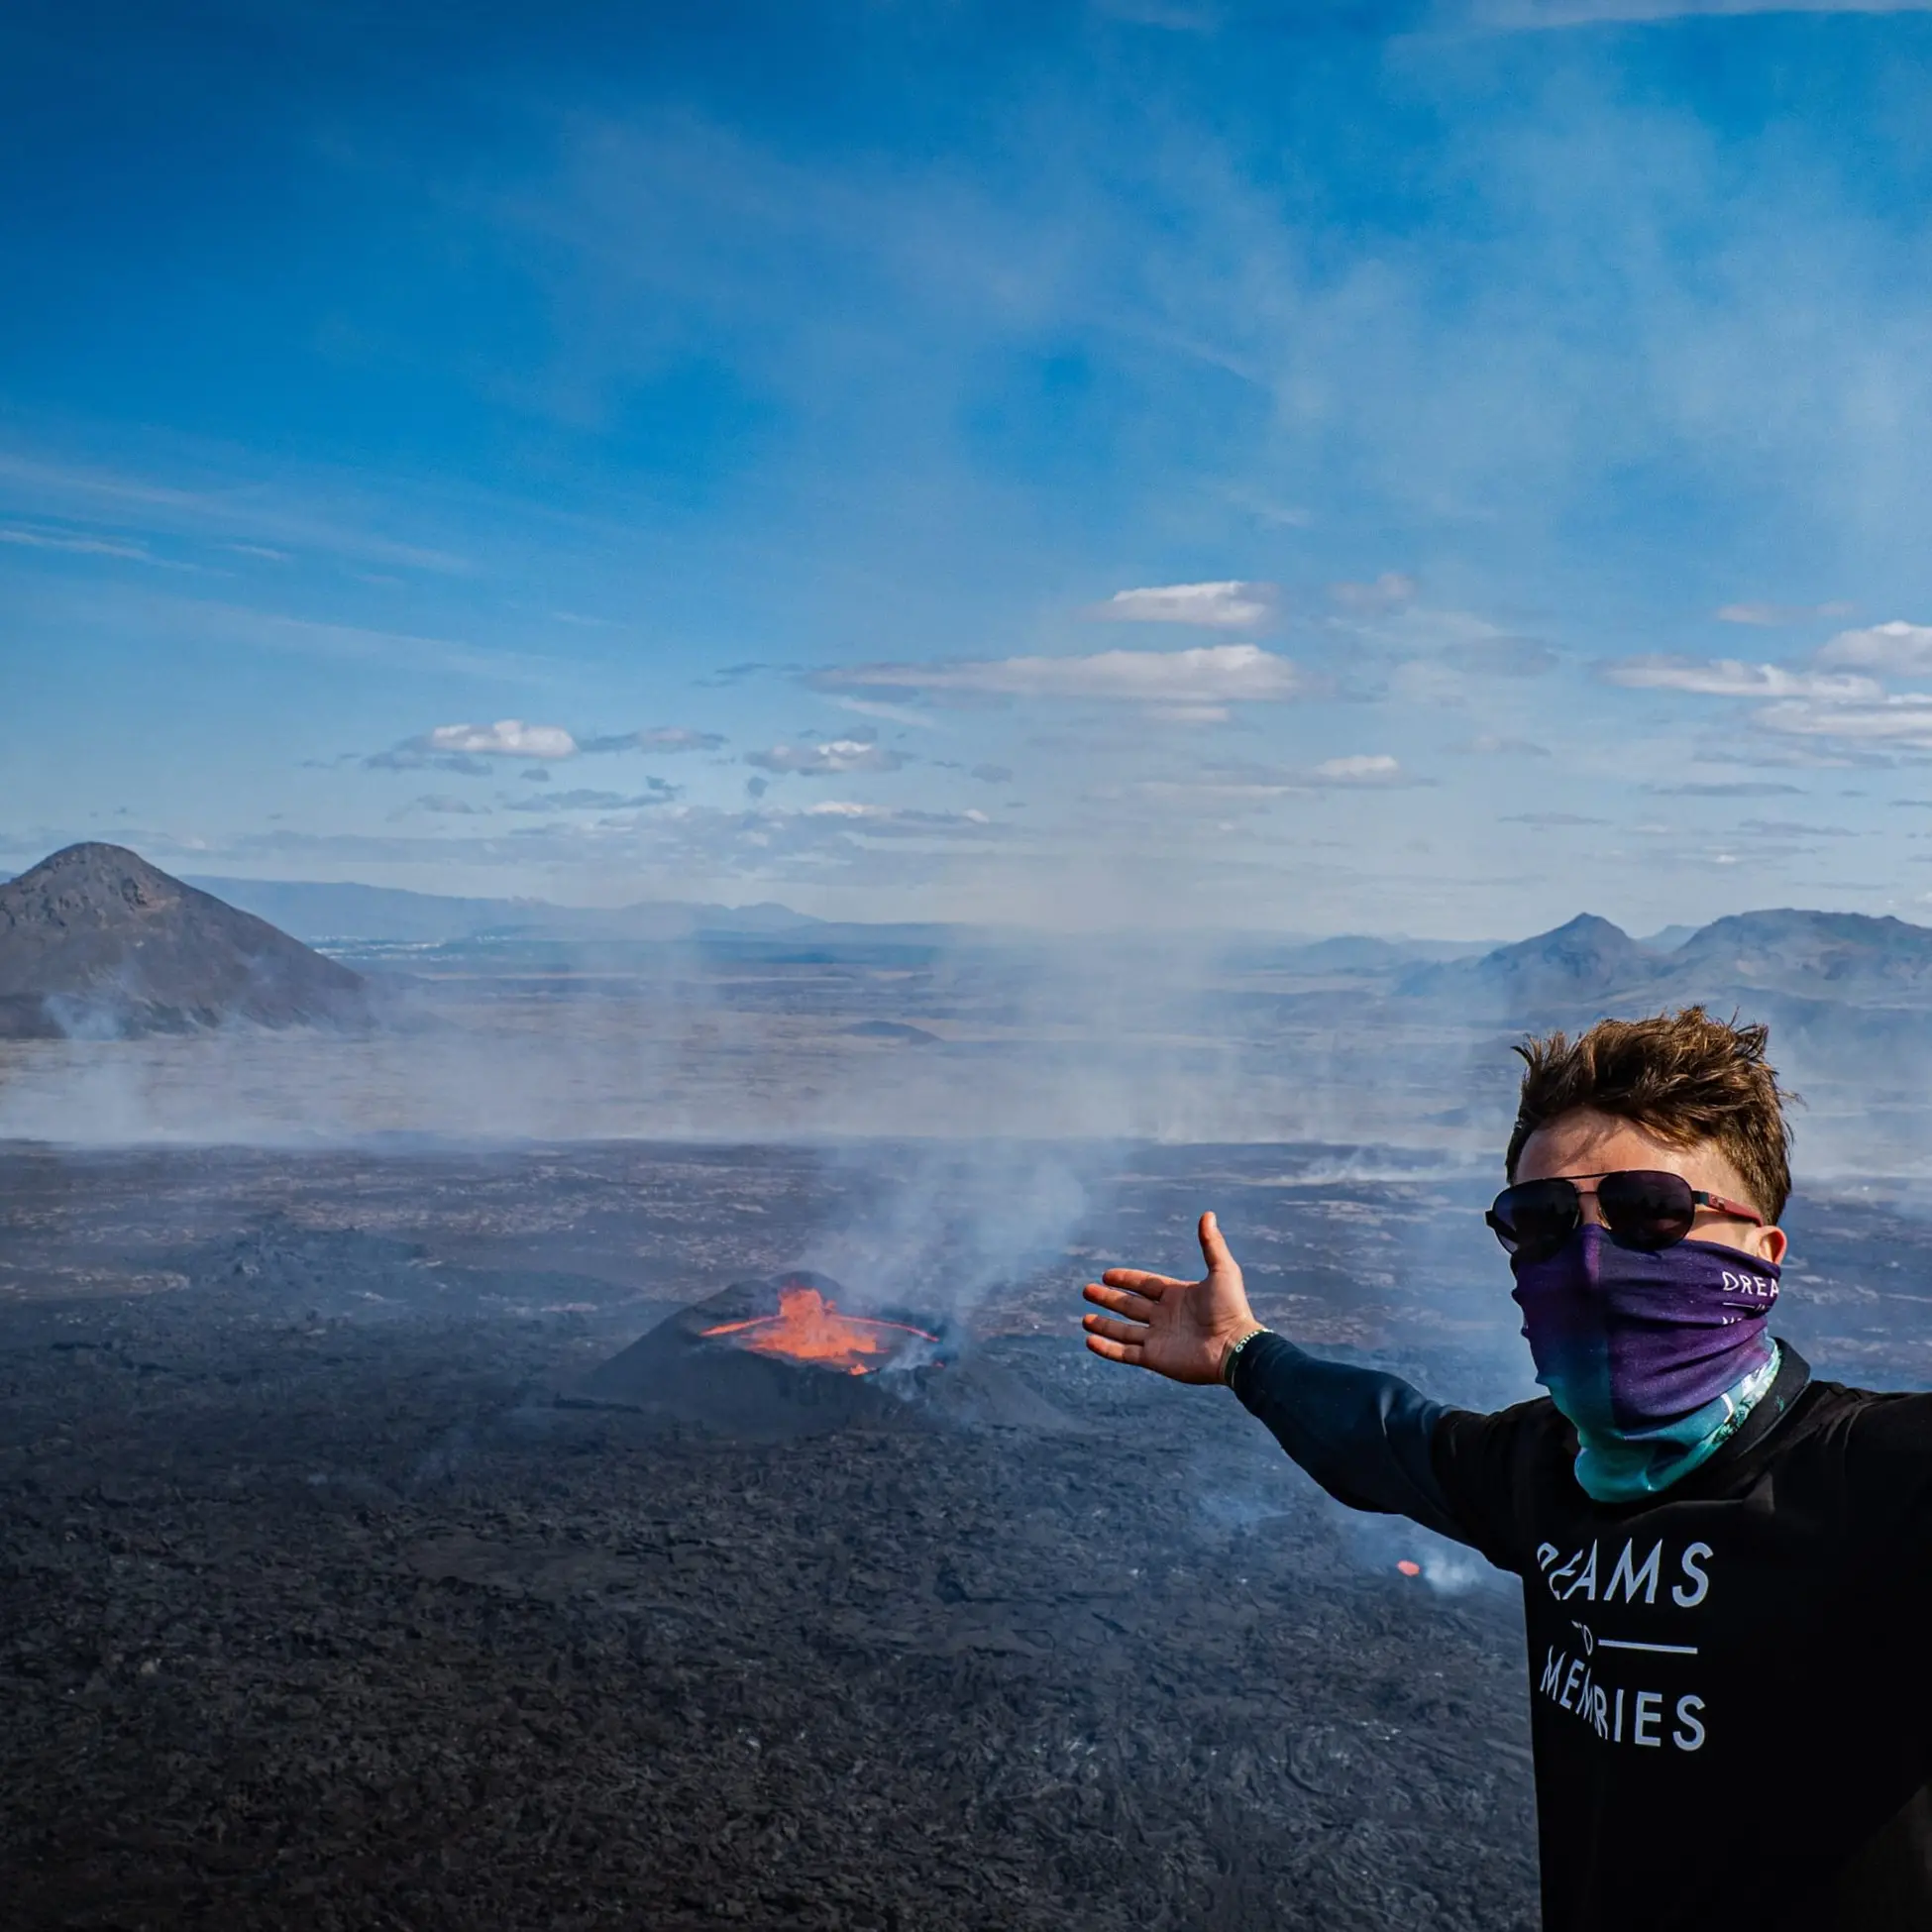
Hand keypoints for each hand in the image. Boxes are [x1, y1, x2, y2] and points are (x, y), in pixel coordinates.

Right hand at [1081, 1211, 1261, 1385]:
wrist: (1235, 1347)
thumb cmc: (1231, 1309)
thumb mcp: (1222, 1270)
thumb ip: (1211, 1244)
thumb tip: (1208, 1214)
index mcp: (1177, 1296)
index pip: (1145, 1285)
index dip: (1126, 1279)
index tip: (1106, 1275)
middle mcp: (1165, 1317)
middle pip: (1129, 1306)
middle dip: (1108, 1299)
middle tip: (1086, 1290)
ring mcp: (1159, 1339)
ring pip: (1124, 1330)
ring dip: (1104, 1325)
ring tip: (1084, 1319)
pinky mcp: (1155, 1358)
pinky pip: (1125, 1353)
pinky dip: (1107, 1348)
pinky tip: (1090, 1340)